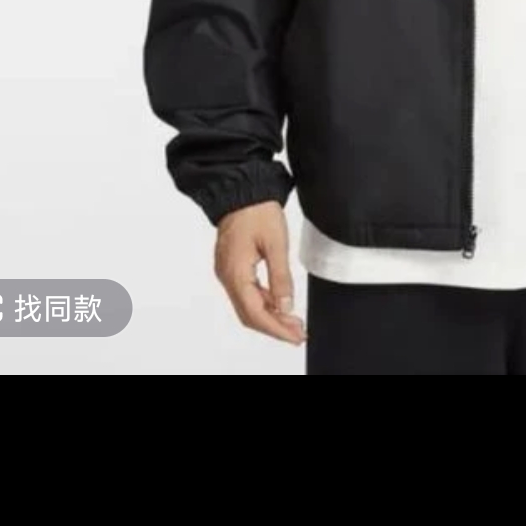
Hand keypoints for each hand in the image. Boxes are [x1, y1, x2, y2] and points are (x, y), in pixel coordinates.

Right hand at [214, 200, 306, 344]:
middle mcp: (227, 276)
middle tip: (298, 333)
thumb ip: (281, 278)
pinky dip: (263, 302)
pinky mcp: (231, 267)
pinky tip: (280, 303)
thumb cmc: (256, 210)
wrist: (241, 189)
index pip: (255, 313)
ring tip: (294, 321)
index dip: (276, 328)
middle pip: (249, 314)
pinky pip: (246, 293)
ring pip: (247, 305)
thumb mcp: (276, 244)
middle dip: (274, 327)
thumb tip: (286, 306)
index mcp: (235, 272)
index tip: (295, 336)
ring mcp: (227, 272)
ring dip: (269, 316)